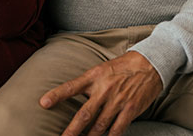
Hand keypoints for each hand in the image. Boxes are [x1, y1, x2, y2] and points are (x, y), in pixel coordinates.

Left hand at [39, 52, 162, 135]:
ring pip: (99, 126)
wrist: (150, 64)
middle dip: (71, 130)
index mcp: (94, 76)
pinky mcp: (130, 109)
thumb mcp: (102, 69)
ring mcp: (117, 101)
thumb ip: (88, 83)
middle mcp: (104, 89)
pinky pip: (117, 129)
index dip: (56, 95)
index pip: (71, 86)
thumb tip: (73, 95)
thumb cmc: (123, 67)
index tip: (43, 103)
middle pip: (84, 114)